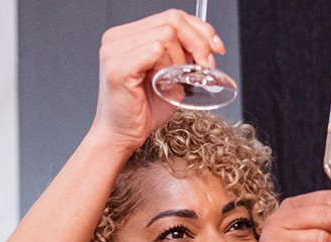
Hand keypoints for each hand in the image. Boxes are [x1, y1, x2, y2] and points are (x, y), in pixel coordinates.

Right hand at [92, 9, 226, 148]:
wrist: (122, 135)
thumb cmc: (143, 109)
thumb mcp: (171, 75)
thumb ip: (184, 55)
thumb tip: (209, 44)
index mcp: (127, 36)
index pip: (172, 16)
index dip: (200, 29)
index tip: (216, 47)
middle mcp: (117, 38)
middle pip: (172, 20)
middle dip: (198, 43)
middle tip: (205, 65)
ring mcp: (114, 51)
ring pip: (167, 35)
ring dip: (179, 60)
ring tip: (171, 80)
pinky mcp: (119, 67)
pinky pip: (155, 51)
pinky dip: (167, 67)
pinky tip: (161, 82)